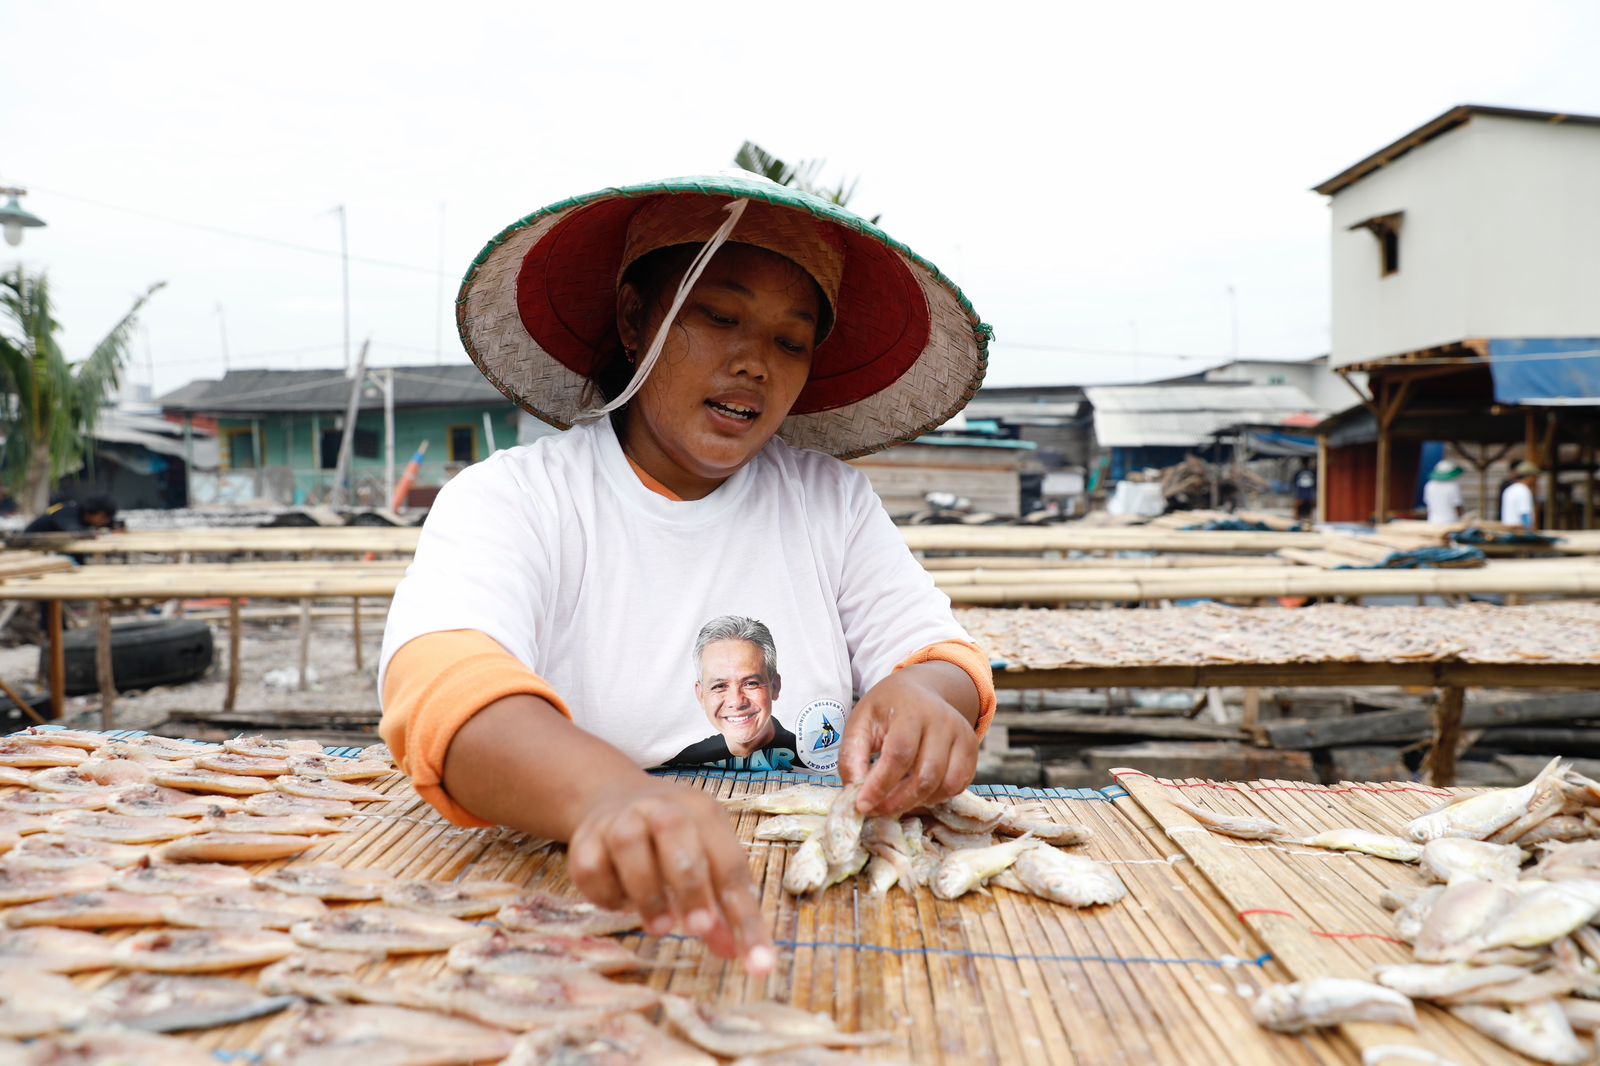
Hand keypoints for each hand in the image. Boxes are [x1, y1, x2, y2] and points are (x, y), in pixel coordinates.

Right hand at [567, 778, 773, 973]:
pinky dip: (607, 894)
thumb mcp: (704, 859)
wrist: (610, 798)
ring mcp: (618, 820)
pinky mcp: (584, 841)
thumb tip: (735, 953)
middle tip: (699, 930)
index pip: (730, 864)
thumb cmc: (671, 838)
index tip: (758, 964)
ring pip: (628, 845)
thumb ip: (720, 904)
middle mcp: (660, 808)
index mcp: (702, 812)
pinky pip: (591, 868)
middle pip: (676, 834)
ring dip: (647, 891)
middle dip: (690, 885)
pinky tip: (621, 905)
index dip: (745, 916)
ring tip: (661, 928)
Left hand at [838, 666, 979, 817]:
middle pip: (926, 774)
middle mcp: (943, 721)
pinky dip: (936, 797)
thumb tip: (854, 791)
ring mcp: (963, 735)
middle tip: (876, 810)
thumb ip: (852, 754)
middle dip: (898, 801)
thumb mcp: (861, 721)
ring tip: (894, 801)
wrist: (921, 690)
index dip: (881, 784)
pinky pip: (958, 785)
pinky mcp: (972, 749)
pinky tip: (916, 793)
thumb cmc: (887, 708)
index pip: (900, 753)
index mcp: (912, 710)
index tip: (863, 804)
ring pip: (946, 785)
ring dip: (917, 802)